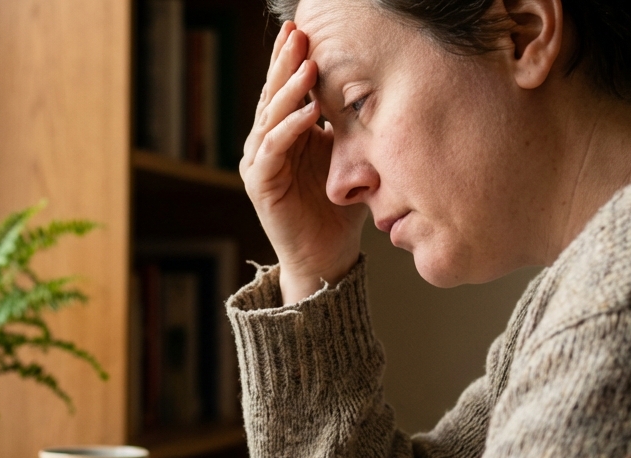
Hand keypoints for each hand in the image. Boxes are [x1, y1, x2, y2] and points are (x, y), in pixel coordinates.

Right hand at [241, 21, 366, 304]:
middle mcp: (266, 143)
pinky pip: (273, 149)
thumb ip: (348, 126)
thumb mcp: (348, 157)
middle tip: (298, 33)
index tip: (301, 29)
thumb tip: (371, 89)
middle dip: (285, 62)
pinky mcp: (261, 184)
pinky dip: (290, 128)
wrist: (325, 256)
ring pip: (270, 117)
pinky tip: (309, 111)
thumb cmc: (338, 209)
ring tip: (308, 64)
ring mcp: (259, 163)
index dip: (290, 59)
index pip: (285, 88)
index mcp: (284, 134)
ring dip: (289, 89)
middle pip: (273, 95)